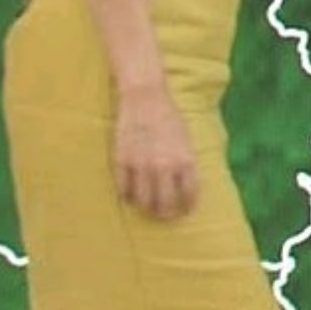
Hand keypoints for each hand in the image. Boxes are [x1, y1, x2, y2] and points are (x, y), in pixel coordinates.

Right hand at [113, 89, 197, 219]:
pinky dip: (127, 195)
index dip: (186, 207)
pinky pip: (124, 190)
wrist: (144, 96)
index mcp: (184, 161)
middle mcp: (164, 167)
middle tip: (165, 213)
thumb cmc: (168, 116)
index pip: (188, 196)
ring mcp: (141, 165)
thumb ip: (186, 164)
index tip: (184, 210)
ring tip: (147, 206)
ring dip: (147, 207)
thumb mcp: (186, 139)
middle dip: (166, 213)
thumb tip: (187, 187)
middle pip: (166, 205)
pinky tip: (130, 193)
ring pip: (144, 202)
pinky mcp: (122, 161)